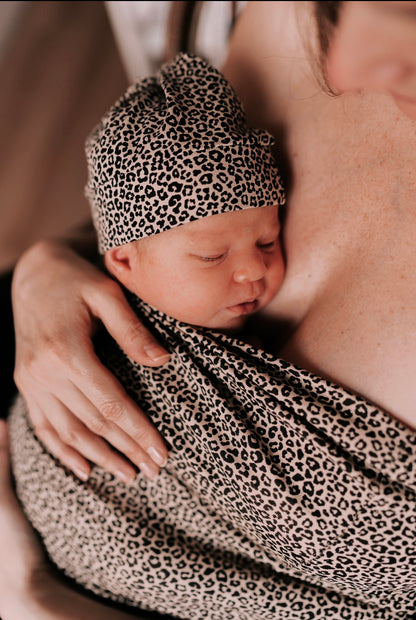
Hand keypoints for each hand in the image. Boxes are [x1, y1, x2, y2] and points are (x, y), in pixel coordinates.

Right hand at [12, 240, 169, 481]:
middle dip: (126, 449)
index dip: (138, 431)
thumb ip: (133, 330)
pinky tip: (84, 470)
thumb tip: (163, 361)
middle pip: (92, 423)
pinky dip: (62, 451)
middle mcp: (43, 372)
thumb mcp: (108, 294)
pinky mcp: (25, 383)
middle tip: (155, 470)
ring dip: (99, 457)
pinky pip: (42, 425)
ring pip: (68, 432)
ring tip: (128, 475)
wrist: (33, 274)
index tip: (162, 452)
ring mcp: (30, 381)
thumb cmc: (76, 280)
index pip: (111, 403)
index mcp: (66, 350)